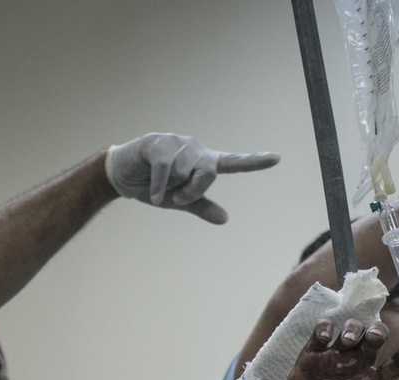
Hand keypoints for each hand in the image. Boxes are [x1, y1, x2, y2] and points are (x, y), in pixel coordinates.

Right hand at [105, 133, 278, 223]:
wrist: (121, 176)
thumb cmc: (154, 186)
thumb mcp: (178, 200)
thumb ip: (201, 206)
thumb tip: (225, 219)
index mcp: (203, 163)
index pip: (233, 163)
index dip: (254, 162)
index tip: (277, 159)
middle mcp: (194, 150)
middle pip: (207, 172)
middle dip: (192, 191)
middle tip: (176, 200)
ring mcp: (176, 143)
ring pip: (184, 171)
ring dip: (170, 188)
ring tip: (158, 187)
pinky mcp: (156, 142)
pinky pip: (165, 168)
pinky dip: (159, 185)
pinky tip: (152, 193)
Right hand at [275, 318, 398, 379]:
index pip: (395, 366)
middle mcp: (358, 366)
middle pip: (375, 337)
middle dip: (377, 331)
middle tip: (373, 338)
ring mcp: (335, 358)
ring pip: (351, 329)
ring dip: (353, 328)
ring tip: (348, 341)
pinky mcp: (312, 355)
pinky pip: (320, 332)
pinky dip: (324, 327)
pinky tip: (326, 336)